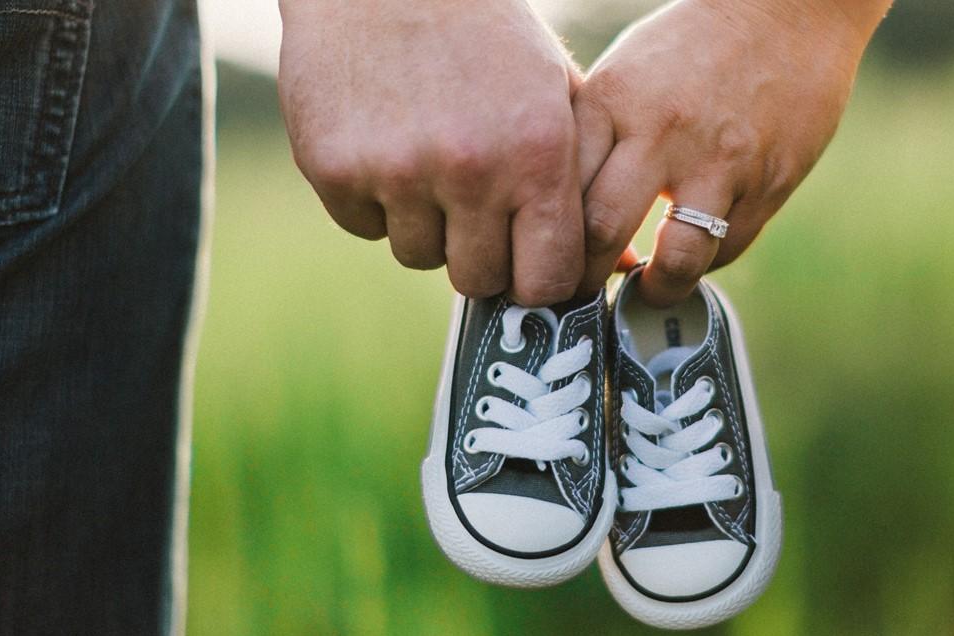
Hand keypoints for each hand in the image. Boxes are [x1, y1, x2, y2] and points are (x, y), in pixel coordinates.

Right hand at [279, 0, 584, 305]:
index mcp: (537, 153)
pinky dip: (375, 200)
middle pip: (478, 279)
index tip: (527, 264)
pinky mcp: (335, 169)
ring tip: (430, 156)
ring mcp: (398, 172)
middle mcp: (470, 169)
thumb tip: (617, 267)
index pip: (547, 280)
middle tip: (474, 205)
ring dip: (426, 223)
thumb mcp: (555, 93)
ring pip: (419, 254)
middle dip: (480, 254)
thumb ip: (583, 180)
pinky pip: (365, 227)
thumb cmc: (486, 37)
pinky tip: (387, 142)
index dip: (537, 279)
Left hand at [574, 0, 886, 305]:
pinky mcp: (768, 182)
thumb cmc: (691, 46)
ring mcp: (719, 160)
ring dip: (654, 289)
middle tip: (583, 294)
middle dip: (585, 280)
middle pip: (601, 234)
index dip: (544, 240)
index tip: (544, 261)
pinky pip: (725, 248)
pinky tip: (692, 252)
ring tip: (646, 289)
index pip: (558, 191)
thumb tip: (560, 217)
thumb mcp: (624, 74)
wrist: (787, 11)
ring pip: (674, 259)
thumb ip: (594, 139)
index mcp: (612, 100)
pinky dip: (704, 262)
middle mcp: (661, 131)